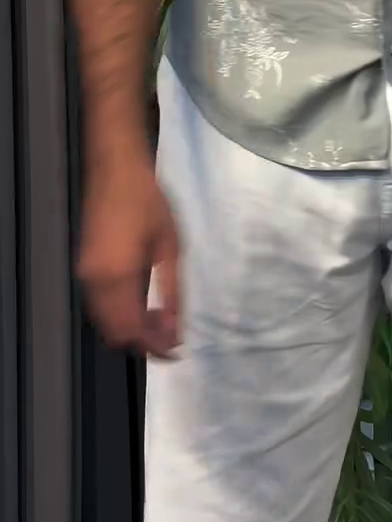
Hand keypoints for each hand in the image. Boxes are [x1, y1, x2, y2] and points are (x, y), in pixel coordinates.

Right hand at [76, 151, 180, 358]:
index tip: (176, 351)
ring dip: (131, 329)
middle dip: (143, 341)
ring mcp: (86, 276)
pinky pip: (100, 307)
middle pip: (114, 334)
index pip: (132, 332)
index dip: (154, 347)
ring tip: (161, 318)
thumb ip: (173, 292)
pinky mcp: (85, 268)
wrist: (116, 170)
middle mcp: (95, 283)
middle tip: (171, 334)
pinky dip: (120, 315)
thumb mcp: (170, 247)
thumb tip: (176, 330)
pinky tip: (142, 304)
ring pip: (105, 323)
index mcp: (118, 278)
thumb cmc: (149, 202)